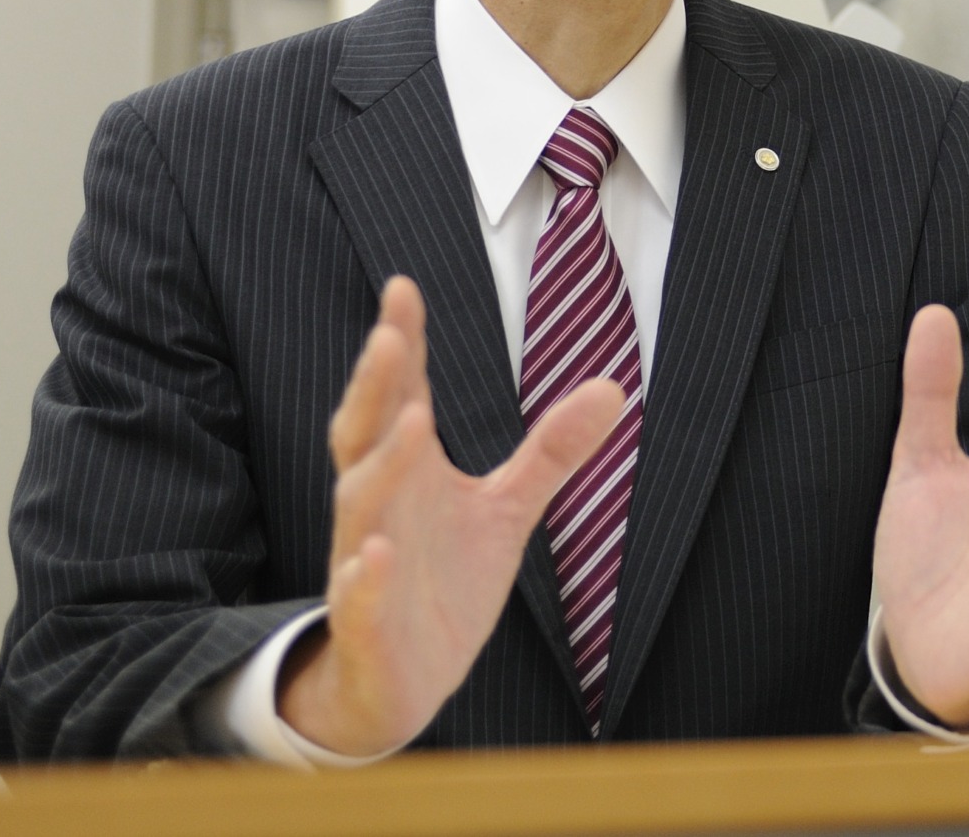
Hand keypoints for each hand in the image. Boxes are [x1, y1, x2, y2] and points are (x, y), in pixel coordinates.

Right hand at [278, 277, 626, 755]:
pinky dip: (365, 575)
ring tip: (411, 421)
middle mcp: (379, 505)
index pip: (400, 395)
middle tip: (393, 334)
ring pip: (360, 504)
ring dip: (382, 465)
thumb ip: (550, 451)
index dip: (401, 343)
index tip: (404, 286)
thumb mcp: (505, 511)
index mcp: (407, 471)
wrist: (401, 682)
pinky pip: (357, 596)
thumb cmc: (443, 582)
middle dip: (377, 385)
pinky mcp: (366, 623)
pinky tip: (377, 554)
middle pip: (367, 434)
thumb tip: (612, 387)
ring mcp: (365, 561)